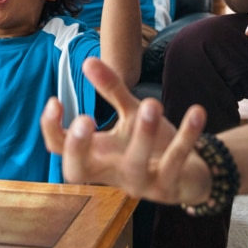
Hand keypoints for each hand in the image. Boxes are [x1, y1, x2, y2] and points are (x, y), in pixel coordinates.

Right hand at [41, 57, 211, 204]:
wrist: (193, 175)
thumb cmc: (152, 146)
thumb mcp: (130, 115)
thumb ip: (111, 90)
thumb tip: (88, 61)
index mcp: (97, 157)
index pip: (59, 150)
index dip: (51, 128)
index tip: (56, 101)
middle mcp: (112, 174)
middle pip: (77, 171)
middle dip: (78, 148)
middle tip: (85, 118)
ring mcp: (140, 184)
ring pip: (134, 165)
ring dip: (142, 134)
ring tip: (150, 103)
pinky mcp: (171, 186)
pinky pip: (176, 162)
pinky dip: (186, 137)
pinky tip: (197, 112)